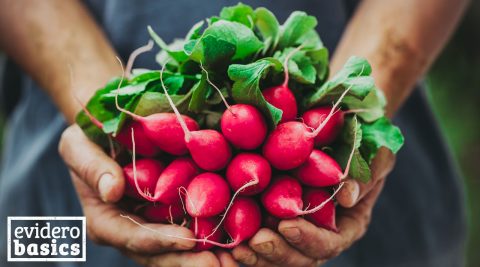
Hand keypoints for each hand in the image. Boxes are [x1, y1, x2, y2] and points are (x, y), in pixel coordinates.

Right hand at [59, 125, 235, 266]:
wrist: (111, 130)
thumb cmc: (89, 137)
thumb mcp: (78, 145)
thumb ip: (91, 167)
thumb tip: (112, 190)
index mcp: (105, 219)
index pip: (131, 236)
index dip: (159, 241)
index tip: (189, 240)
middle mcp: (130, 229)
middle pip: (159, 253)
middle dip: (188, 261)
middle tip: (219, 265)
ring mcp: (153, 224)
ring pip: (179, 249)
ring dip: (205, 256)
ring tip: (234, 260)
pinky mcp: (173, 213)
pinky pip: (193, 228)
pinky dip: (213, 236)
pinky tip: (237, 239)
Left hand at [231, 148, 394, 265]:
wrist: (339, 137)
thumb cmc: (362, 145)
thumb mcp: (375, 156)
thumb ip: (366, 175)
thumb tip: (347, 196)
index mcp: (346, 226)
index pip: (328, 243)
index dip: (308, 238)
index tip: (287, 225)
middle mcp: (320, 235)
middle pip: (299, 258)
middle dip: (277, 252)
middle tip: (255, 242)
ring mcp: (296, 231)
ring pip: (276, 255)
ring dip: (256, 255)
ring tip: (236, 247)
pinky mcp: (272, 221)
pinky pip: (257, 238)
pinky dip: (242, 241)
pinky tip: (224, 239)